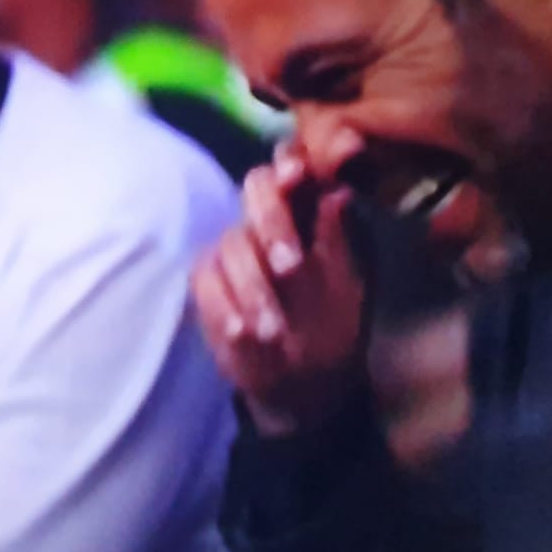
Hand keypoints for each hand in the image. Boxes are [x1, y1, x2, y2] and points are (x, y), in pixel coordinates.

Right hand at [192, 147, 365, 435]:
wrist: (305, 387)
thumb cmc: (333, 331)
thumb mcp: (346, 291)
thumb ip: (335, 242)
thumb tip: (338, 192)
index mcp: (308, 213)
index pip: (295, 171)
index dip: (291, 164)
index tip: (297, 174)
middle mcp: (269, 221)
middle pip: (255, 188)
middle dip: (271, 223)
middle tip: (290, 267)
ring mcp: (235, 247)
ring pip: (232, 242)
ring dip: (253, 288)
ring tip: (274, 331)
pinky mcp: (209, 279)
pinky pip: (206, 278)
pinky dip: (224, 307)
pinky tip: (243, 332)